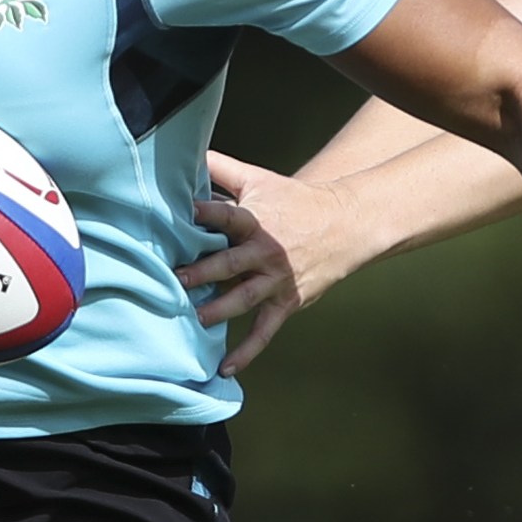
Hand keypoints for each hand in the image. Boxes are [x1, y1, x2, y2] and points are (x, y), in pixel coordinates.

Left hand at [176, 150, 362, 376]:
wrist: (344, 225)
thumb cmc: (293, 201)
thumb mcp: (259, 179)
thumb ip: (221, 169)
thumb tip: (184, 152)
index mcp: (256, 220)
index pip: (227, 216)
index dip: (205, 214)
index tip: (181, 215)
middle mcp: (266, 251)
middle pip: (231, 263)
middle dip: (203, 271)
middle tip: (176, 278)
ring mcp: (277, 279)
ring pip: (245, 298)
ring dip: (219, 309)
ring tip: (196, 318)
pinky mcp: (286, 302)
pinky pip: (264, 331)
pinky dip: (246, 352)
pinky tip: (225, 369)